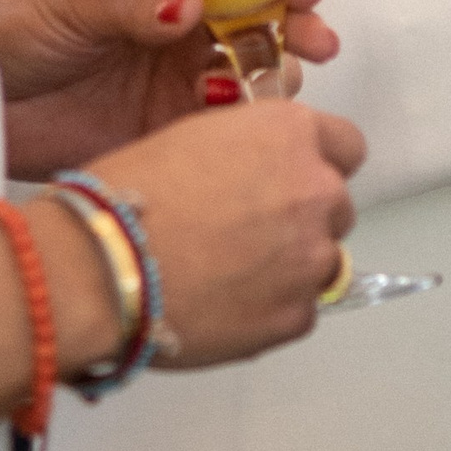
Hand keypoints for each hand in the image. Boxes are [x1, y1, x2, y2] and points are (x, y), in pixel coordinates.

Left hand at [0, 0, 337, 177]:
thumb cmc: (6, 31)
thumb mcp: (64, 3)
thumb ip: (125, 3)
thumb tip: (187, 1)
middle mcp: (179, 27)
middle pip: (261, 23)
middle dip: (299, 27)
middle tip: (313, 38)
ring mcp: (176, 81)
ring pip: (252, 78)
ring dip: (276, 79)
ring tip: (269, 84)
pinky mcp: (165, 134)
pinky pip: (221, 133)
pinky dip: (242, 131)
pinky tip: (241, 127)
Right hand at [86, 97, 365, 367]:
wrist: (105, 265)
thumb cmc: (132, 191)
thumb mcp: (195, 136)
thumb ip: (249, 150)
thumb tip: (260, 172)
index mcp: (290, 133)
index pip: (345, 144)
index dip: (315, 160)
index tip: (288, 176)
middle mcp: (315, 190)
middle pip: (335, 205)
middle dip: (301, 215)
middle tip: (247, 229)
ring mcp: (312, 258)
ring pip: (322, 261)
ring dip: (290, 264)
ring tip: (230, 272)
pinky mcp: (296, 317)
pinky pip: (300, 310)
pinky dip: (272, 308)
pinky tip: (224, 303)